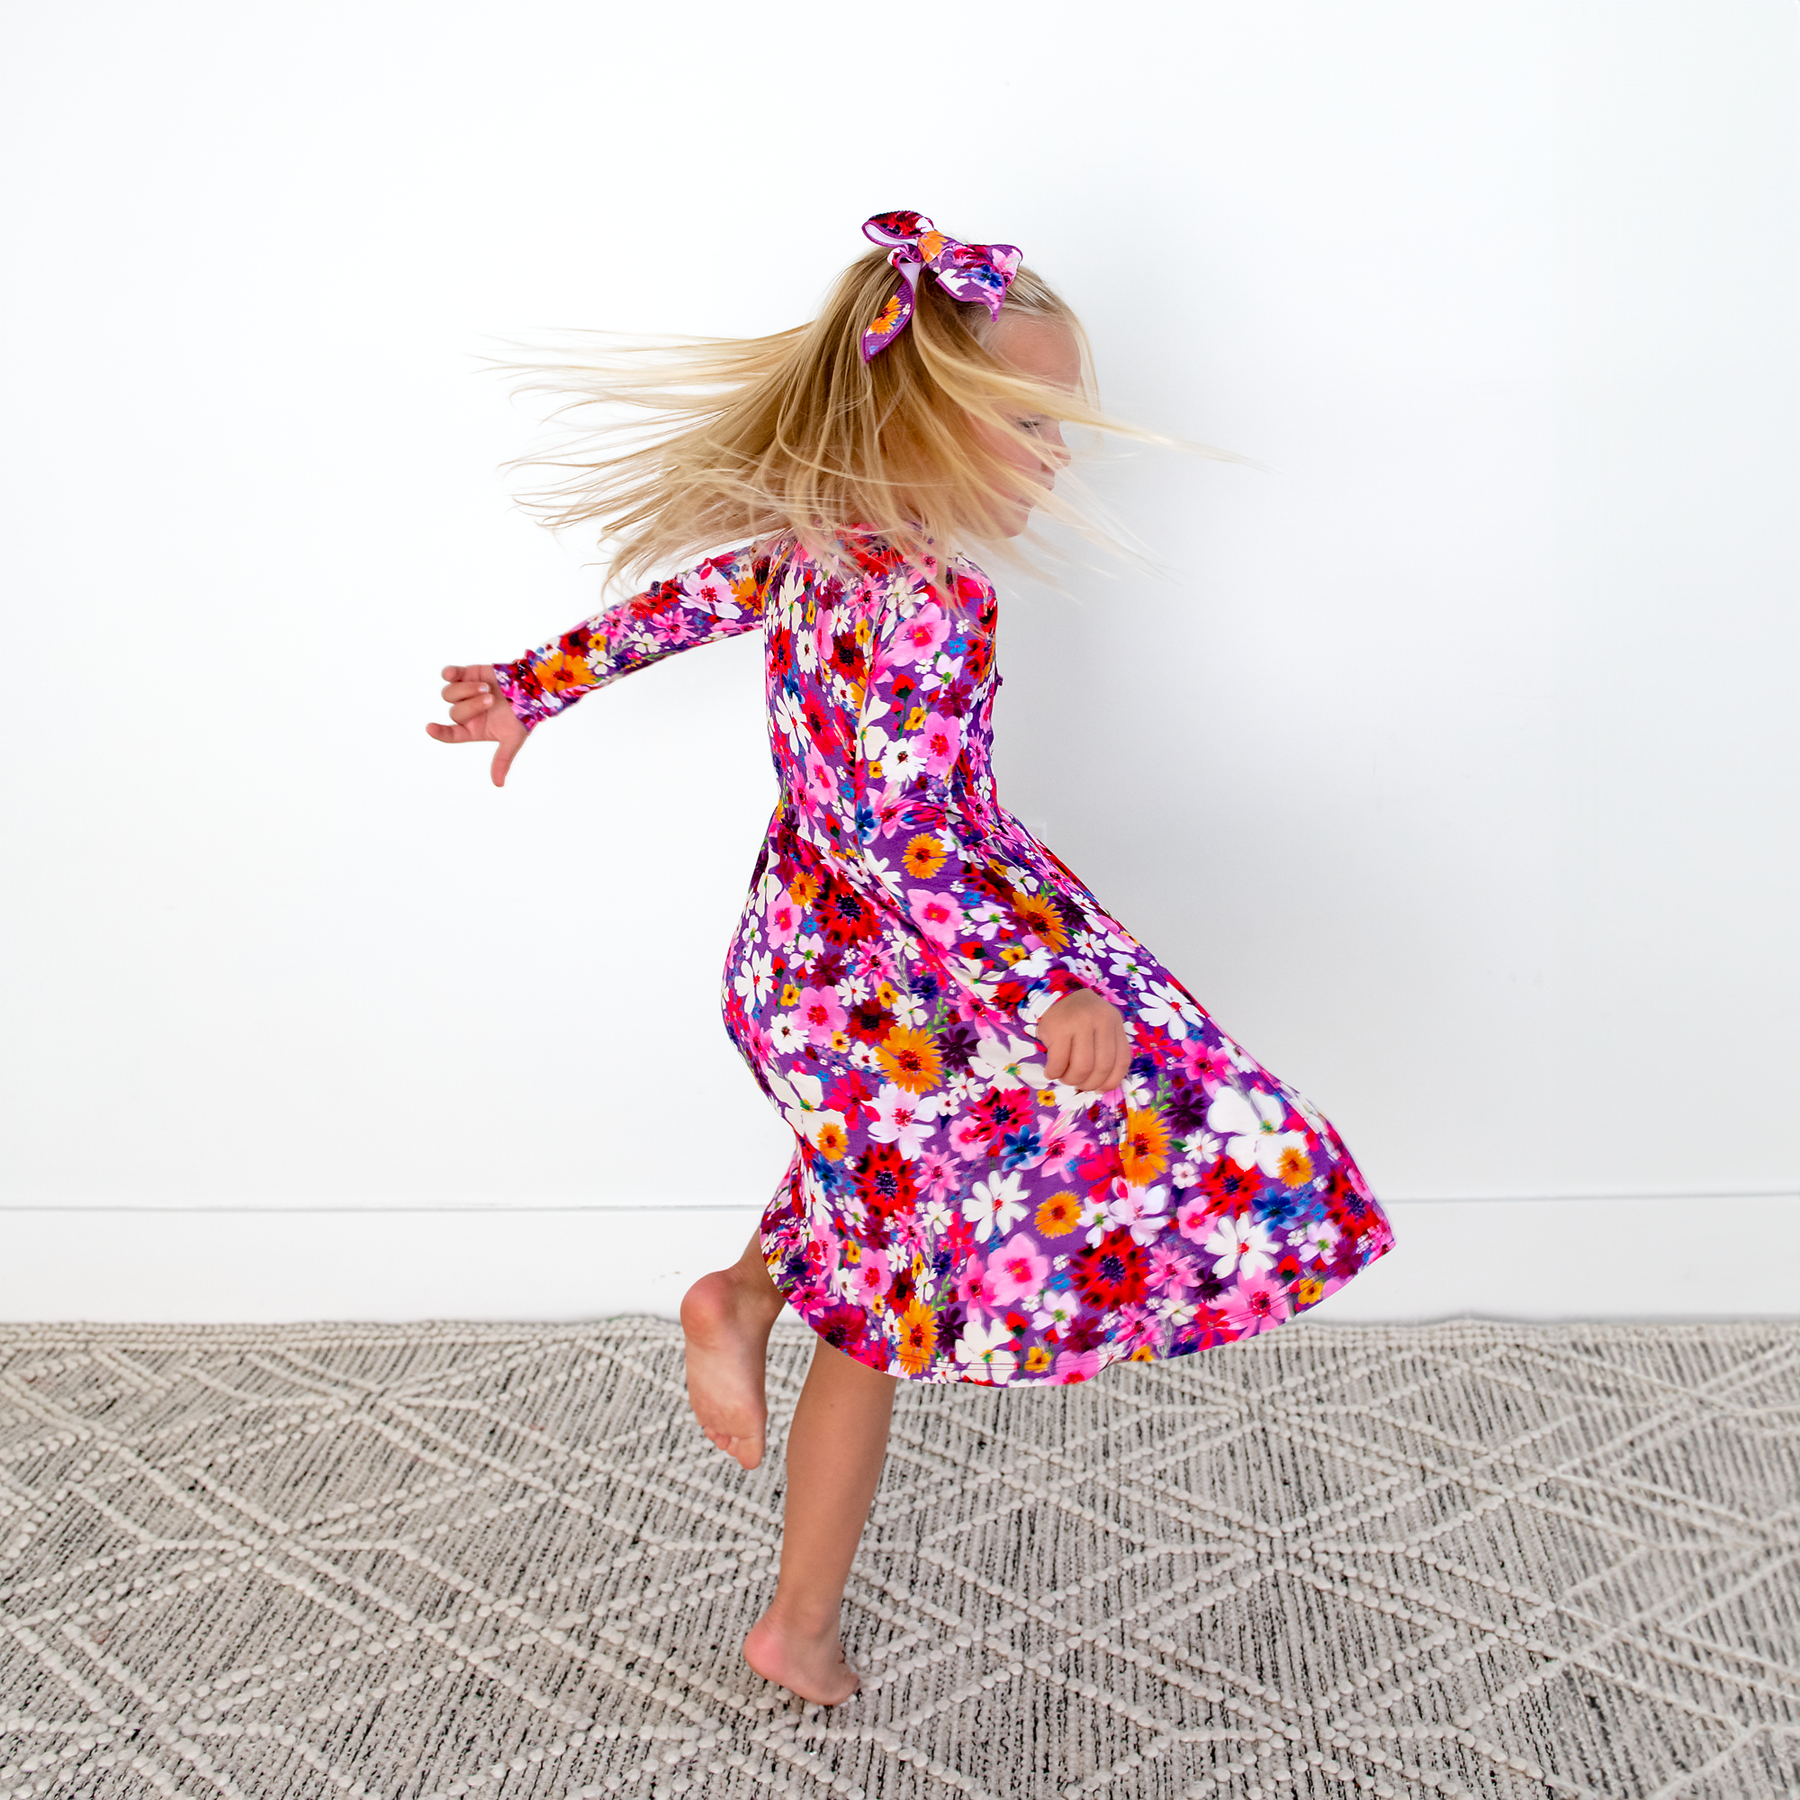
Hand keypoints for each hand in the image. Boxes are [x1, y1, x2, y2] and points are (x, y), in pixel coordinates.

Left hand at [426, 664, 527, 786]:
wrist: (532, 689)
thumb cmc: (523, 716)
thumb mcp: (512, 740)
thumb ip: (502, 760)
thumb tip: (498, 784)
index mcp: (474, 730)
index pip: (451, 734)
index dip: (440, 732)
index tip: (430, 728)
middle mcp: (467, 713)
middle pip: (454, 712)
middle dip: (472, 705)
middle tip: (491, 699)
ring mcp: (465, 694)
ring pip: (448, 694)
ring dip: (467, 690)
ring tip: (486, 687)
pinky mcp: (467, 675)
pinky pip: (449, 675)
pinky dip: (449, 674)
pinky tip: (455, 674)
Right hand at [1038, 987, 1131, 1094]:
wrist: (1054, 994)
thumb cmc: (1079, 1018)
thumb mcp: (1100, 1028)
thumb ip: (1106, 1050)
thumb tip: (1101, 1086)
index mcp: (1115, 1023)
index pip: (1122, 1061)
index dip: (1111, 1081)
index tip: (1099, 1088)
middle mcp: (1101, 1021)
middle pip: (1102, 1067)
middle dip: (1088, 1084)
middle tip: (1078, 1084)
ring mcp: (1079, 1023)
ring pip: (1082, 1067)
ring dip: (1071, 1080)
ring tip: (1064, 1077)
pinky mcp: (1057, 1028)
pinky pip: (1059, 1062)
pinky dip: (1054, 1073)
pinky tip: (1051, 1072)